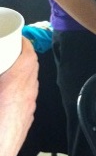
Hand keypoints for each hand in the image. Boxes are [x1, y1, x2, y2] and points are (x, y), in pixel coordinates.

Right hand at [0, 38, 37, 155]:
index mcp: (16, 83)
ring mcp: (28, 107)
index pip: (28, 55)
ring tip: (8, 68)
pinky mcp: (26, 119)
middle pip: (32, 67)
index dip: (23, 42)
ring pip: (31, 82)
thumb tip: (0, 69)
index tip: (16, 36)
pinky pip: (27, 96)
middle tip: (10, 49)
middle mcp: (27, 94)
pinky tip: (7, 91)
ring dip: (23, 71)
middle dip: (23, 55)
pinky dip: (21, 87)